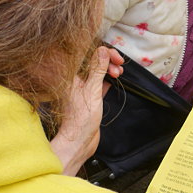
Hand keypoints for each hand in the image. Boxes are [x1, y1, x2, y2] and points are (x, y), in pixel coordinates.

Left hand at [49, 46, 123, 175]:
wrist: (79, 141)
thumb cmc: (81, 119)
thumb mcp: (92, 90)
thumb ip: (97, 69)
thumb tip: (102, 51)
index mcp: (72, 76)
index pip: (88, 55)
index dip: (103, 53)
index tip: (116, 58)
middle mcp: (76, 80)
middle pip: (94, 62)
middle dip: (108, 61)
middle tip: (119, 66)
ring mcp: (83, 89)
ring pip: (98, 72)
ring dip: (109, 70)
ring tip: (118, 74)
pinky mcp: (89, 97)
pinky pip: (100, 83)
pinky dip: (108, 80)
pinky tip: (114, 79)